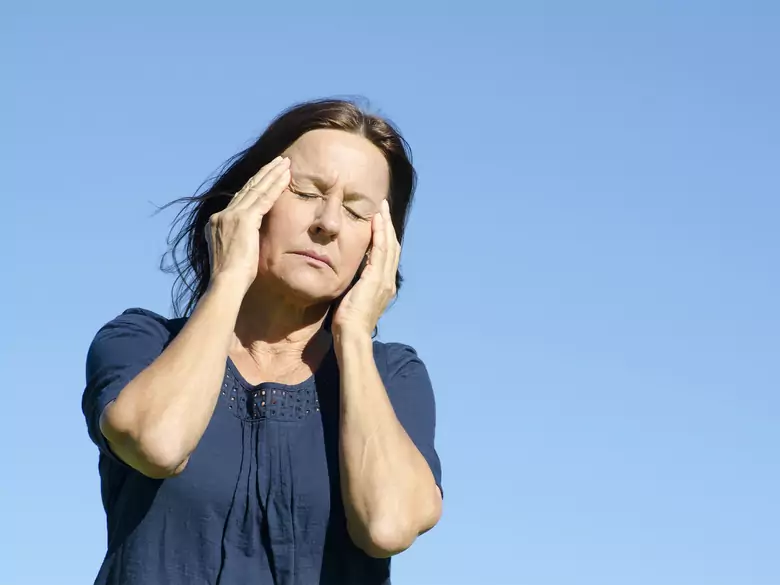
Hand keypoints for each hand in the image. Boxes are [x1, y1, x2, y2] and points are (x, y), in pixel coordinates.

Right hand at [206, 156, 289, 293]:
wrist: (226, 283)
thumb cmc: (233, 279)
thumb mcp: (234, 254)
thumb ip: (240, 242)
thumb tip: (248, 243)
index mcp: (217, 222)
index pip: (240, 198)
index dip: (255, 186)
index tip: (266, 176)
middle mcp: (222, 215)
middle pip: (247, 188)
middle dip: (265, 174)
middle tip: (278, 162)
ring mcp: (231, 215)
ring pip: (256, 189)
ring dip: (272, 174)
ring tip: (285, 163)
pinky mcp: (244, 219)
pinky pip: (264, 198)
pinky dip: (276, 186)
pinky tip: (287, 177)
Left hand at [332, 199, 399, 337]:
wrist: (352, 335)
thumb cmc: (347, 323)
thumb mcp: (352, 299)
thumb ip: (355, 287)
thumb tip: (348, 278)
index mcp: (384, 287)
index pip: (387, 256)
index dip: (385, 237)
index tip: (380, 221)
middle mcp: (388, 281)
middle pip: (393, 246)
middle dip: (388, 226)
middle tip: (384, 207)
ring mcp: (384, 280)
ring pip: (389, 245)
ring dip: (385, 224)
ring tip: (381, 208)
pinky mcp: (376, 278)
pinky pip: (380, 250)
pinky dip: (380, 234)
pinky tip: (376, 221)